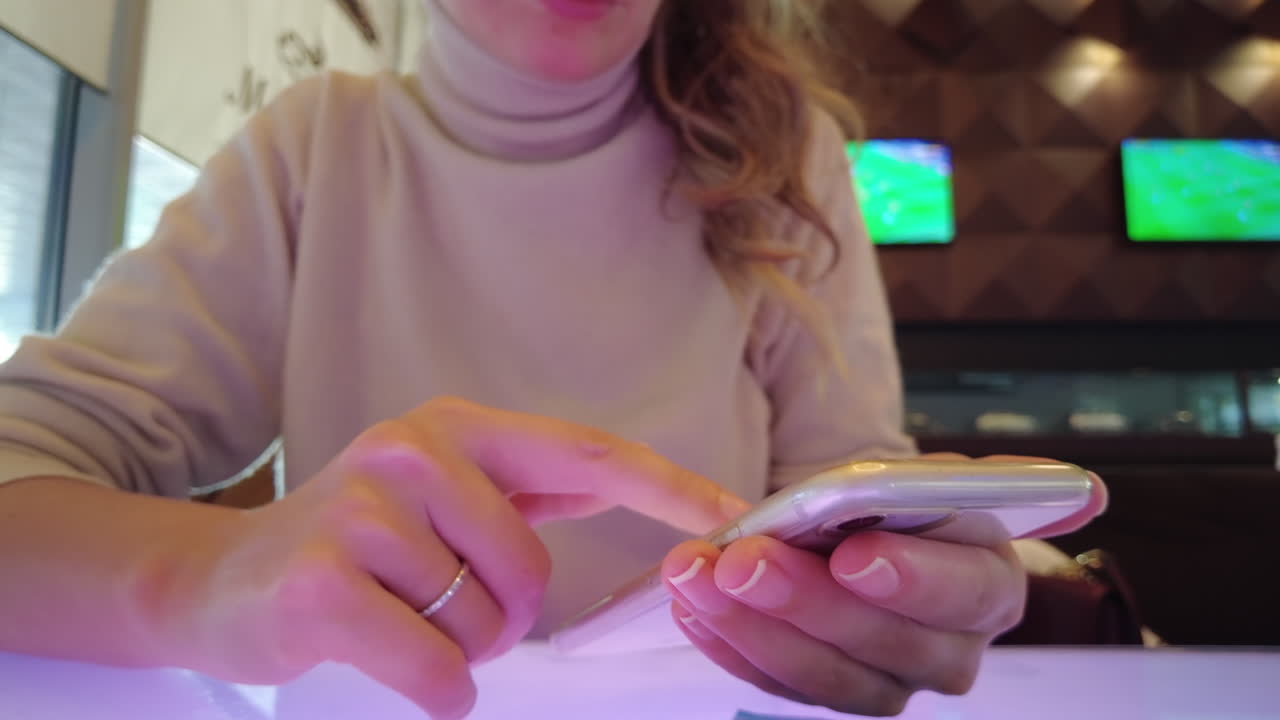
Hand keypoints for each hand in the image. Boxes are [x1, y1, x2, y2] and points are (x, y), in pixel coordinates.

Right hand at [146, 397, 747, 718]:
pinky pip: (436, 666)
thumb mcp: (435, 494)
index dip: (669, 488)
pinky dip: (434, 688)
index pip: (587, 454)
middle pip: (533, 571)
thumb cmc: (352, 545)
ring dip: (457, 648)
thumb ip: (518, 488)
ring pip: (484, 624)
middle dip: (504, 617)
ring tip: (400, 618)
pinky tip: (393, 662)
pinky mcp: (325, 578)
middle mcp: (414, 451)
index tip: (736, 515)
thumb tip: (613, 480)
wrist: (223, 580)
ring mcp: (364, 510)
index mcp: (458, 428)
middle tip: (442, 609)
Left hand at [662, 454, 1106, 715]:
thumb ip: (970, 487)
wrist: (856, 536)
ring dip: (753, 626)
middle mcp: (950, 649)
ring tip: (698, 574)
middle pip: (886, 645)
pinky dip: (729, 645)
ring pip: (827, 678)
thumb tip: (1085, 493)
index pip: (964, 592)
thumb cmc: (894, 506)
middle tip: (743, 559)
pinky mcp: (831, 695)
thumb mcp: (921, 482)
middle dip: (806, 601)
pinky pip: (778, 687)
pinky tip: (691, 604)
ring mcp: (889, 683)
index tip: (855, 555)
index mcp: (989, 584)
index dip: (912, 578)